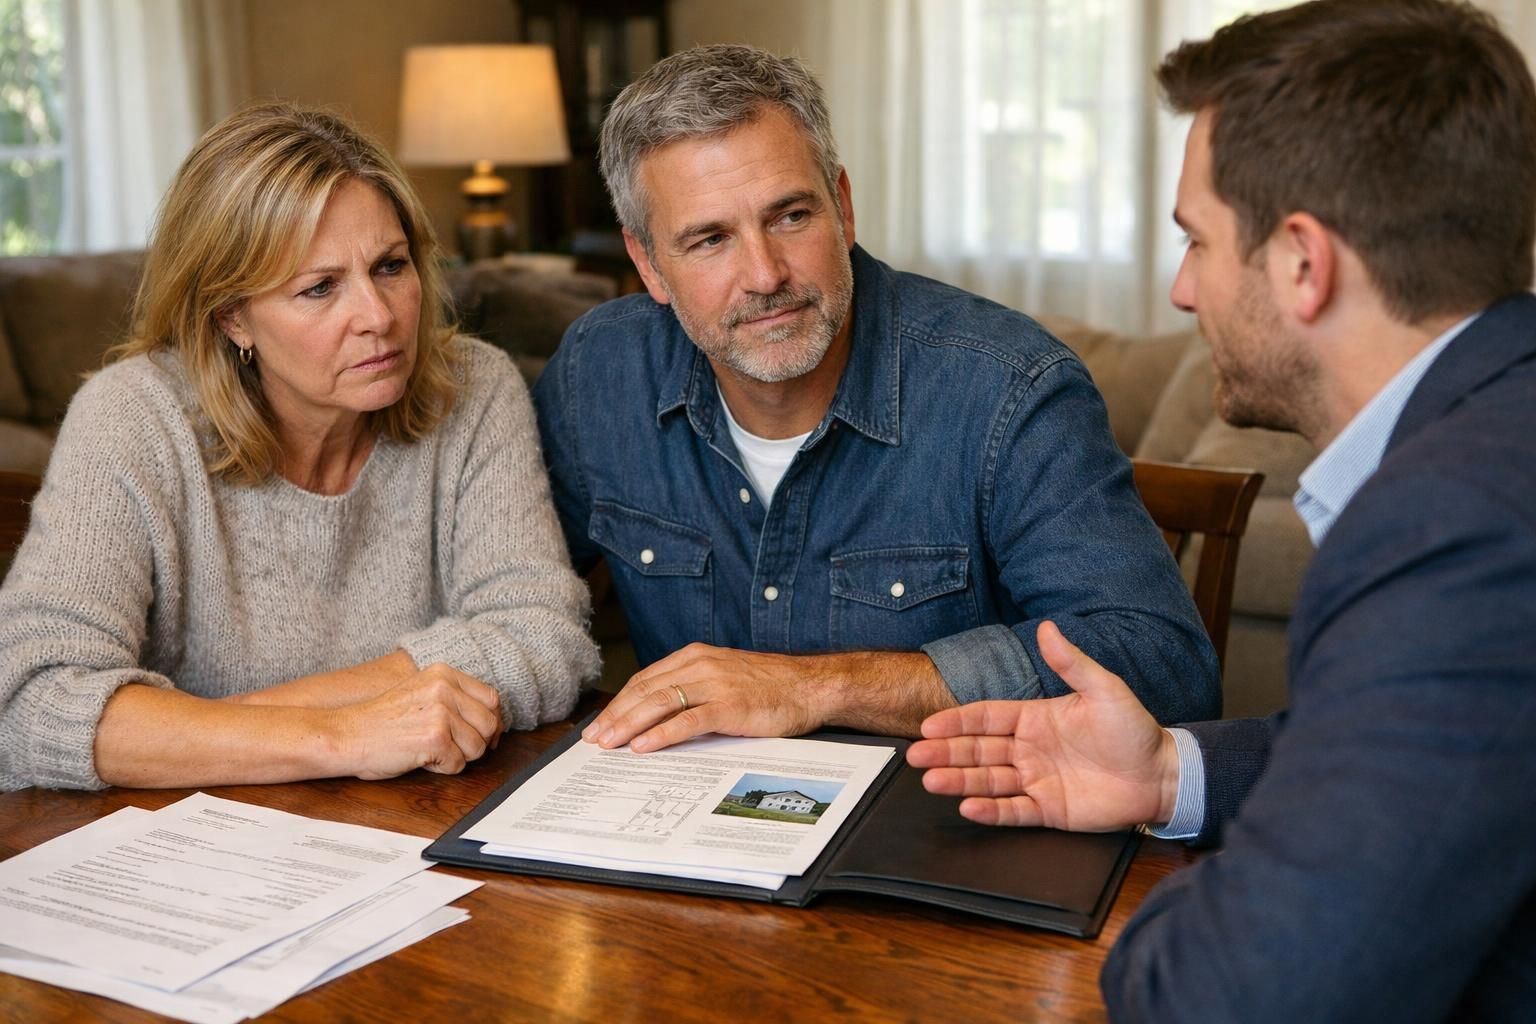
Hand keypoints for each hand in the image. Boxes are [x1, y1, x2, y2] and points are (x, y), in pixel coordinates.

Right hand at [330, 663, 503, 778]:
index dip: (490, 721)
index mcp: (443, 673)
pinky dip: (443, 769)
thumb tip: (493, 721)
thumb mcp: (420, 694)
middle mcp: (445, 688)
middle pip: (490, 723)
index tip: (481, 735)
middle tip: (454, 749)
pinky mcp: (435, 738)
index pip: (491, 698)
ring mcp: (441, 712)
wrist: (346, 734)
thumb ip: (453, 699)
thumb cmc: (380, 721)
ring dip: (458, 757)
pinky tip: (421, 758)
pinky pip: (458, 764)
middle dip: (477, 742)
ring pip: (477, 747)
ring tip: (431, 751)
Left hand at [582, 643, 828, 752]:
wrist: (810, 686)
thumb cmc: (770, 686)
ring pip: (659, 703)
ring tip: (609, 744)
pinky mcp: (729, 706)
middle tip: (594, 739)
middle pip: (645, 691)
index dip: (620, 703)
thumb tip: (659, 715)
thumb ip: (694, 689)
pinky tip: (643, 747)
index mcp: (696, 657)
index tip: (601, 723)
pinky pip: (687, 720)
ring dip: (629, 725)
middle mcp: (701, 665)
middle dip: (616, 716)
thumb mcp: (725, 678)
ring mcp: (715, 684)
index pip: (646, 680)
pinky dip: (661, 734)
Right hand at [905, 621, 1180, 830]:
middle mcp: (1029, 749)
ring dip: (960, 780)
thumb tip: (1048, 627)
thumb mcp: (1104, 689)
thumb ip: (1071, 663)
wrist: (1161, 775)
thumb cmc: (1133, 729)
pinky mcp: (1049, 809)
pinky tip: (969, 806)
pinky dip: (991, 810)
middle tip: (916, 755)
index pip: (987, 718)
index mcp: (1036, 718)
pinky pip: (1014, 810)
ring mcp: (1037, 780)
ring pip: (989, 780)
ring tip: (932, 781)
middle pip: (978, 750)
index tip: (931, 724)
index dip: (958, 721)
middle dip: (946, 752)